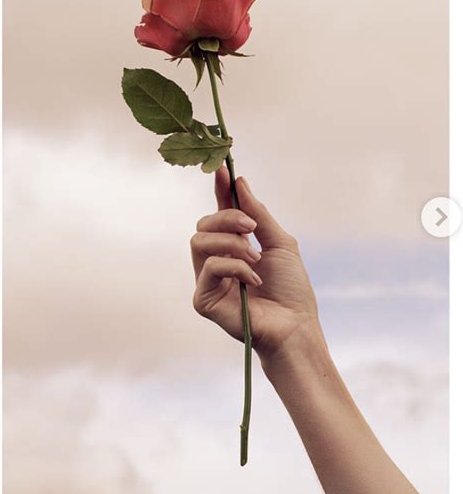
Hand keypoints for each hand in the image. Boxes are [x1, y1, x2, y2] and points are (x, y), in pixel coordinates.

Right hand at [190, 165, 325, 361]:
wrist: (295, 324)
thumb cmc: (291, 288)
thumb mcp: (280, 243)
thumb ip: (259, 213)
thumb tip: (240, 181)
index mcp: (234, 246)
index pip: (219, 213)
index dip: (219, 191)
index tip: (222, 169)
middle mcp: (217, 260)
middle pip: (204, 224)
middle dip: (228, 219)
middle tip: (252, 229)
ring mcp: (207, 280)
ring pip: (199, 241)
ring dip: (232, 244)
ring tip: (255, 259)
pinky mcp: (203, 298)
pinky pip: (209, 267)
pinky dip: (235, 267)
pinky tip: (253, 280)